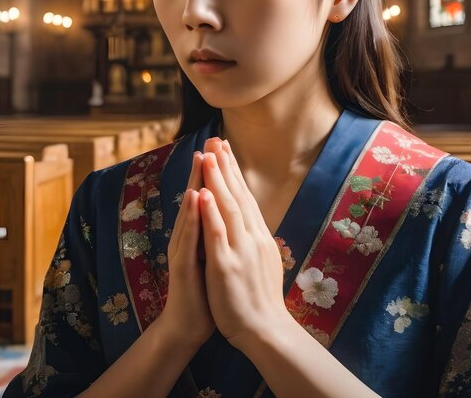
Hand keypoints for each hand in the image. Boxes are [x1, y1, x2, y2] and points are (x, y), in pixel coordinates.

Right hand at [160, 151, 214, 349]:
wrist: (189, 325)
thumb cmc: (205, 289)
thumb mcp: (215, 254)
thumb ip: (217, 231)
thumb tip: (228, 209)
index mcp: (201, 233)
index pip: (210, 198)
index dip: (217, 173)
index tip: (224, 148)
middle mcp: (189, 237)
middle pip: (198, 198)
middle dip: (205, 169)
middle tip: (210, 141)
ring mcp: (183, 250)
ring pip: (190, 213)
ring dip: (196, 184)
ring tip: (202, 159)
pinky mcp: (182, 267)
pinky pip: (188, 239)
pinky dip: (192, 217)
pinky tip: (196, 199)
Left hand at [199, 138, 289, 350]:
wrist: (266, 330)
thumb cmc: (260, 297)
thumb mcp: (262, 259)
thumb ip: (255, 237)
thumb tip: (253, 219)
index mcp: (258, 234)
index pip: (244, 196)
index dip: (233, 171)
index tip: (224, 150)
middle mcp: (252, 236)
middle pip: (237, 194)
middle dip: (224, 166)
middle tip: (215, 140)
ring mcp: (240, 249)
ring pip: (228, 207)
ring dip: (217, 179)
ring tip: (208, 155)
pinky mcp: (227, 265)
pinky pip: (217, 235)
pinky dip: (211, 213)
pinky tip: (204, 193)